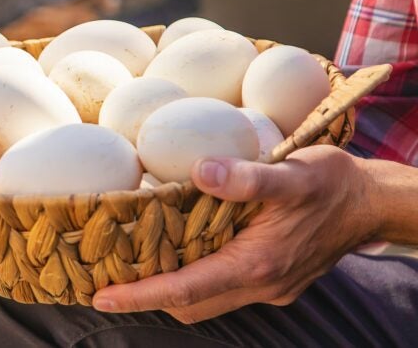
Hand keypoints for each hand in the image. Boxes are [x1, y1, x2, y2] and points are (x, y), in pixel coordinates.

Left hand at [92, 145, 377, 322]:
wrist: (373, 203)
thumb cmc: (333, 184)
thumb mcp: (292, 173)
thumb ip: (247, 177)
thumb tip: (200, 171)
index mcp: (257, 265)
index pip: (184, 289)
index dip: (139, 295)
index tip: (101, 298)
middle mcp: (259, 285)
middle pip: (188, 303)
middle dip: (145, 296)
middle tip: (104, 276)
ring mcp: (267, 287)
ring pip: (204, 299)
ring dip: (168, 288)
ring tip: (131, 265)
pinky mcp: (272, 280)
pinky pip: (221, 288)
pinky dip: (194, 276)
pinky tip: (178, 251)